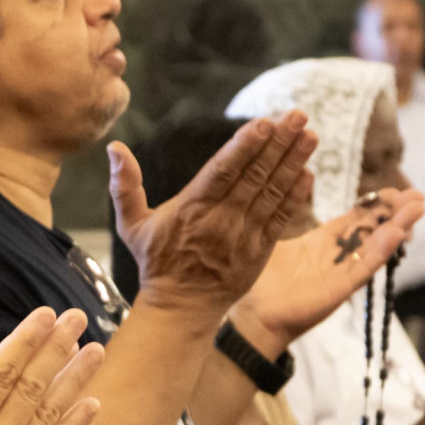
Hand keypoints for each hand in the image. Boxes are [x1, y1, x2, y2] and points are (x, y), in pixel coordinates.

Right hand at [0, 307, 102, 424]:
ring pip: (52, 415)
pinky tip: (93, 403)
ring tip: (96, 349)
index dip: (24, 342)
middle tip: (77, 317)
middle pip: (33, 388)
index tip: (45, 315)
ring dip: (75, 380)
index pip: (1, 374)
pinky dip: (76, 424)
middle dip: (57, 349)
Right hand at [109, 112, 318, 323]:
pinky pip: (280, 219)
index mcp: (192, 209)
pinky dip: (295, 196)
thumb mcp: (132, 225)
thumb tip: (113, 148)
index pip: (222, 172)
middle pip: (254, 176)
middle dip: (278, 144)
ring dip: (293, 162)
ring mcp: (243, 236)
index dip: (244, 147)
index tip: (264, 123)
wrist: (180, 308)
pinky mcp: (259, 251)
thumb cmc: (156, 262)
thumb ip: (125, 185)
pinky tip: (307, 172)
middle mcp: (220, 220)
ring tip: (310, 135)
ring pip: (272, 193)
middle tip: (298, 116)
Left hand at [230, 190, 424, 352]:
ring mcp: (341, 273)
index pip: (357, 219)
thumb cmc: (260, 282)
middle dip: (394, 212)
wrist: (253, 316)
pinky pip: (363, 268)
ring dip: (397, 226)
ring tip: (417, 208)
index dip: (376, 204)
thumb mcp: (277, 243)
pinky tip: (396, 234)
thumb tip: (291, 185)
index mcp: (323, 242)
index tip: (395, 190)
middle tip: (417, 195)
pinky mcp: (339, 290)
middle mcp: (337, 257)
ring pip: (375, 246)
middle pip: (372, 230)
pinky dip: (380, 252)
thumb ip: (288, 215)